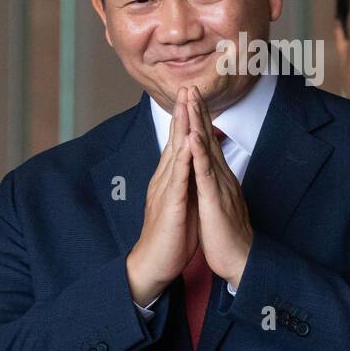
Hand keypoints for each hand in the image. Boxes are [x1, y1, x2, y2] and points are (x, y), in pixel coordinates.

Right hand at [126, 87, 198, 305]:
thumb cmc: (171, 234)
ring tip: (186, 105)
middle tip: (188, 87)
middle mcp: (165, 178)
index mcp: (171, 177)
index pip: (179, 142)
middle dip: (183, 113)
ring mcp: (166, 190)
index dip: (186, 119)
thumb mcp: (183, 201)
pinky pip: (177, 180)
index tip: (192, 96)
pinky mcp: (170, 205)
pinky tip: (187, 145)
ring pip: (175, 153)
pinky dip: (182, 161)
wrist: (154, 263)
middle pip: (176, 140)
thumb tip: (195, 166)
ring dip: (181, 128)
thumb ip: (187, 182)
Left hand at [187, 87, 252, 288]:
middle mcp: (221, 175)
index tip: (191, 99)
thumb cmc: (227, 235)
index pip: (208, 143)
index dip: (200, 120)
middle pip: (208, 138)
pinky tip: (193, 137)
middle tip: (191, 86)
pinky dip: (199, 153)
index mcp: (218, 177)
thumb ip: (214, 184)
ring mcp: (219, 185)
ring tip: (191, 100)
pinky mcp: (215, 199)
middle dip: (199, 111)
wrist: (240, 259)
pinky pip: (205, 173)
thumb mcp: (218, 203)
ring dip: (198, 123)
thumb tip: (209, 172)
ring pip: (207, 148)